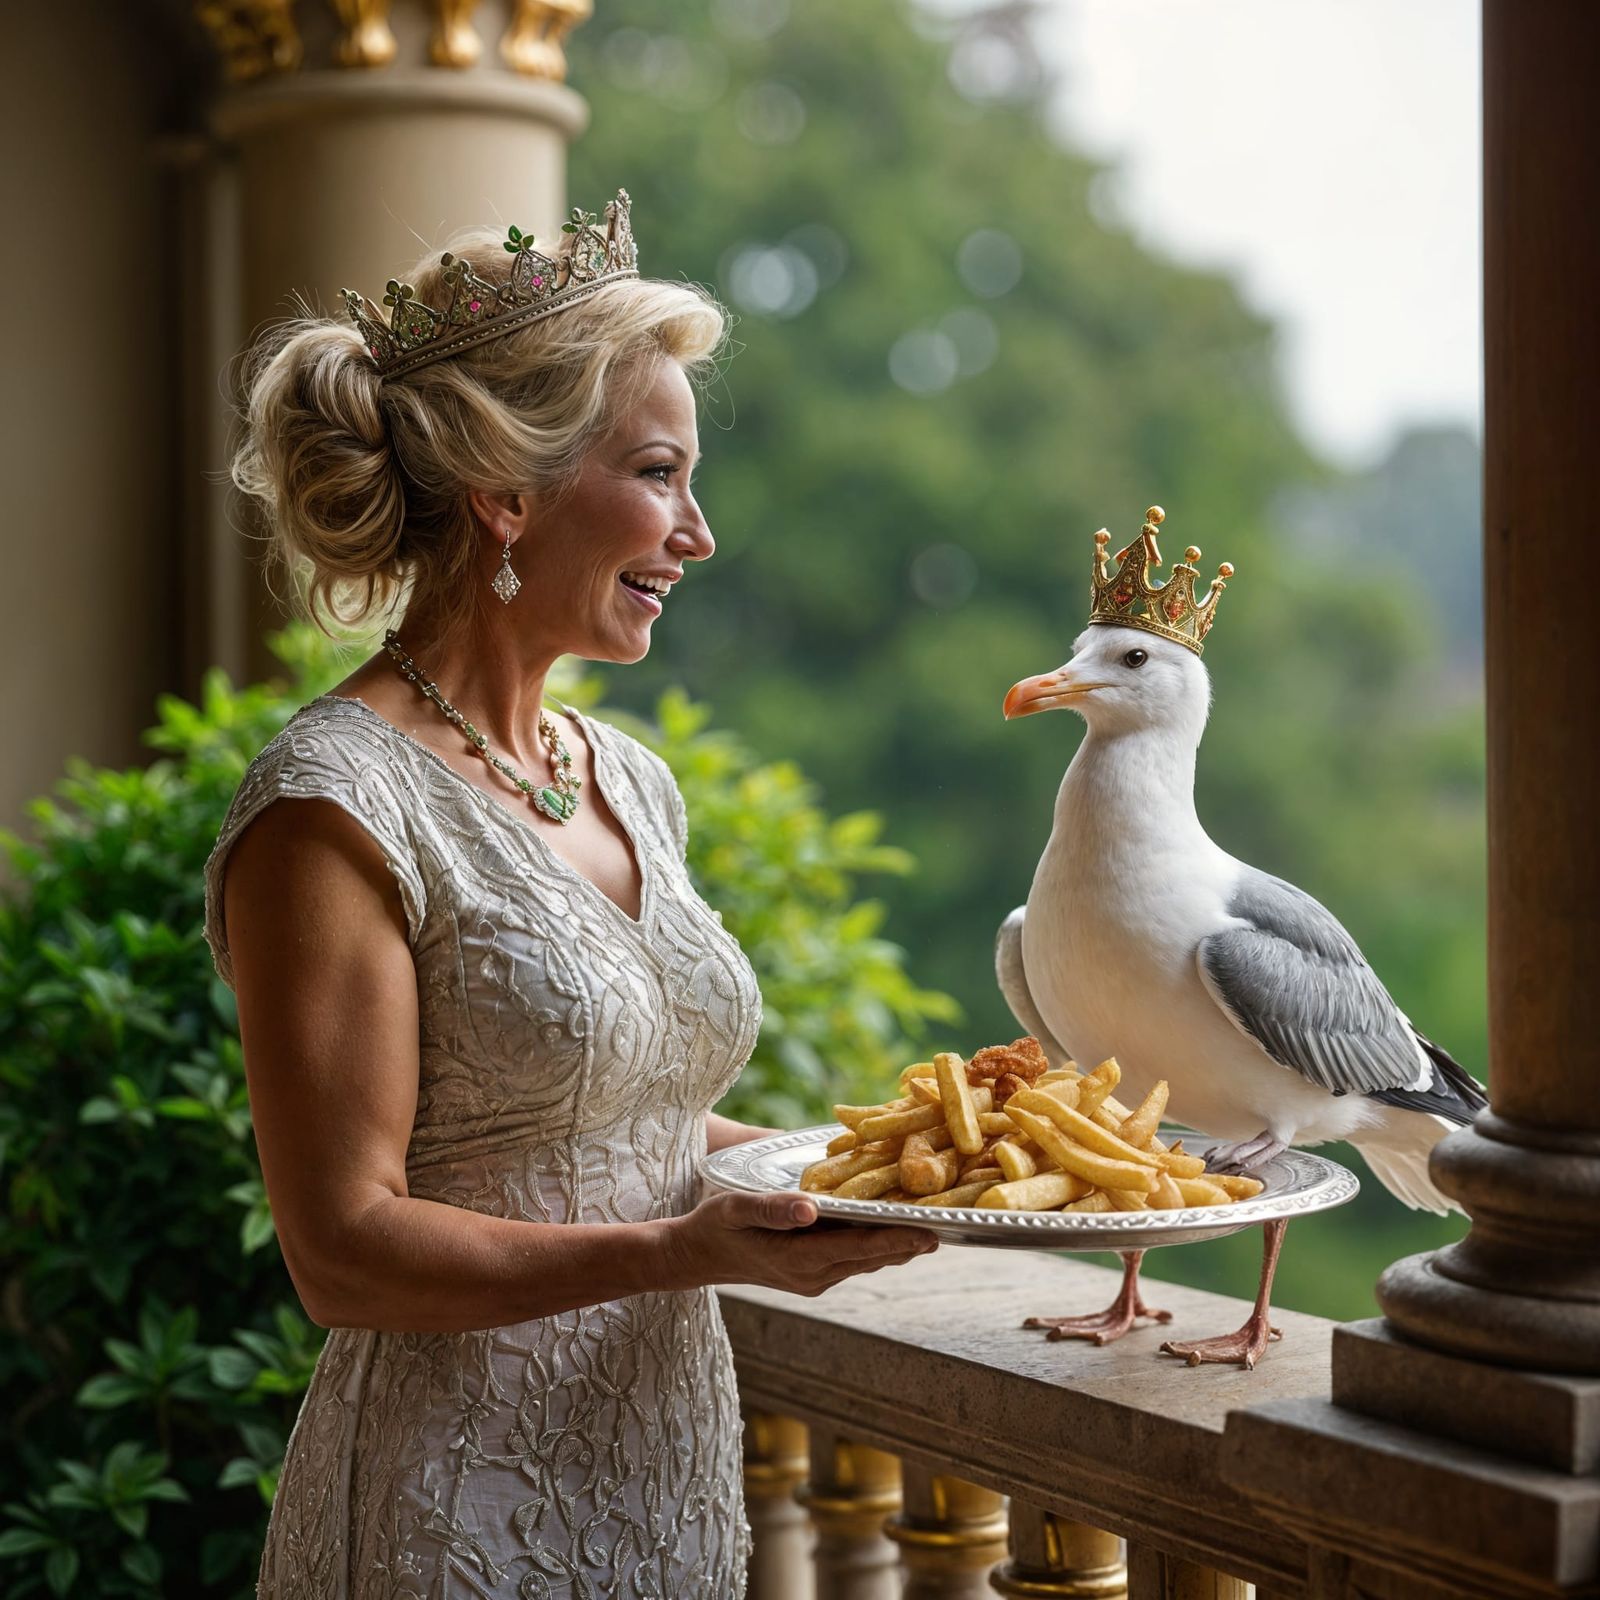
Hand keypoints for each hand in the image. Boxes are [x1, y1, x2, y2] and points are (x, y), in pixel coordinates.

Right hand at [663, 1191, 938, 1296]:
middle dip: (911, 1240)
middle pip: (874, 1257)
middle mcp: (815, 1276)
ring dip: (899, 1242)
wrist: (696, 1256)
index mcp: (800, 1260)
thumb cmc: (715, 1225)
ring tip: (935, 1218)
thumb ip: (773, 1208)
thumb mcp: (736, 1208)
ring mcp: (816, 1279)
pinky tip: (897, 1223)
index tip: (934, 1231)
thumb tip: (812, 1207)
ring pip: (869, 1260)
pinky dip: (879, 1243)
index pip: (860, 1249)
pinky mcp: (815, 1274)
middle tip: (952, 1219)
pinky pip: (856, 1258)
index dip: (898, 1239)